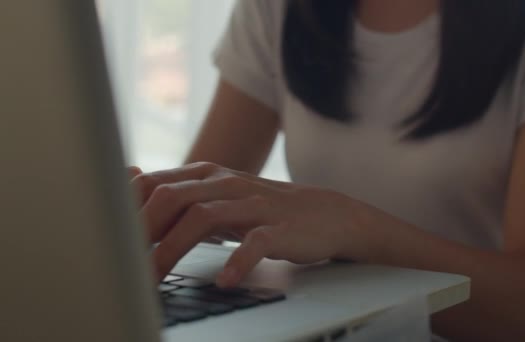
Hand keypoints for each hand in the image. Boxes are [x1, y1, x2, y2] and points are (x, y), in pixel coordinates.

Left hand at [131, 162, 372, 286]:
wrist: (326, 213)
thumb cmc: (264, 209)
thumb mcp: (217, 197)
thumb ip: (178, 194)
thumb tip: (129, 189)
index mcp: (206, 175)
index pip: (153, 184)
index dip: (125, 212)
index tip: (106, 243)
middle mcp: (226, 183)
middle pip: (172, 197)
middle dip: (141, 232)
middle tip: (121, 266)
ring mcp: (254, 204)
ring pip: (205, 217)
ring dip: (173, 250)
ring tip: (154, 280)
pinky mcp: (280, 226)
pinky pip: (256, 242)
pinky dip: (237, 262)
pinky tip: (223, 281)